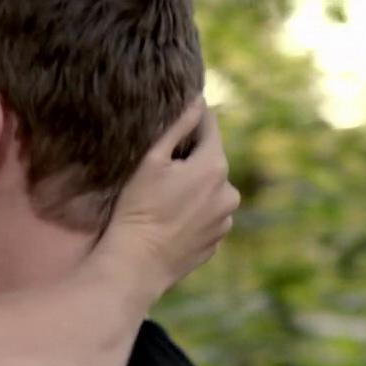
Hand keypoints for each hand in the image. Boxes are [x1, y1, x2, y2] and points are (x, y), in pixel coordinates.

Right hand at [101, 96, 240, 288]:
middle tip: (161, 169)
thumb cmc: (138, 208)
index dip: (194, 118)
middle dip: (191, 159)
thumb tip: (198, 100)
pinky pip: (208, 215)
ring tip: (165, 198)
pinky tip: (171, 220)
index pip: (210, 127)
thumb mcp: (153, 161)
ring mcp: (225, 220)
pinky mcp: (217, 240)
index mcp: (215, 167)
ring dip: (194, 187)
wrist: (136, 264)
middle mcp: (229, 193)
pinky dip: (194, 212)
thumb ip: (179, 127)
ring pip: (211, 190)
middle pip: (211, 161)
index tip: (181, 114)